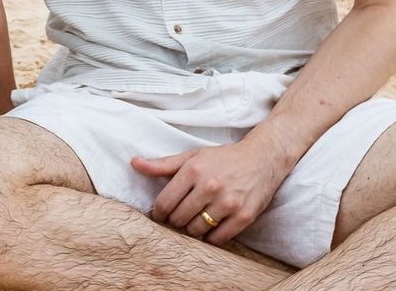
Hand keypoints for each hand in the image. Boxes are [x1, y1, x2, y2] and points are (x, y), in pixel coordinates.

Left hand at [131, 135, 291, 246]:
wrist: (262, 158)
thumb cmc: (222, 158)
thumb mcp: (192, 156)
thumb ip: (162, 164)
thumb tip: (134, 163)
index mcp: (193, 170)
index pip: (164, 203)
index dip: (158, 213)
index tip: (161, 215)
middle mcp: (210, 186)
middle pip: (178, 219)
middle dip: (175, 221)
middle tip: (179, 217)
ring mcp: (228, 202)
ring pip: (196, 230)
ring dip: (192, 229)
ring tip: (195, 220)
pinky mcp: (243, 216)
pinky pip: (217, 239)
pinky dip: (210, 237)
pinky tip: (211, 226)